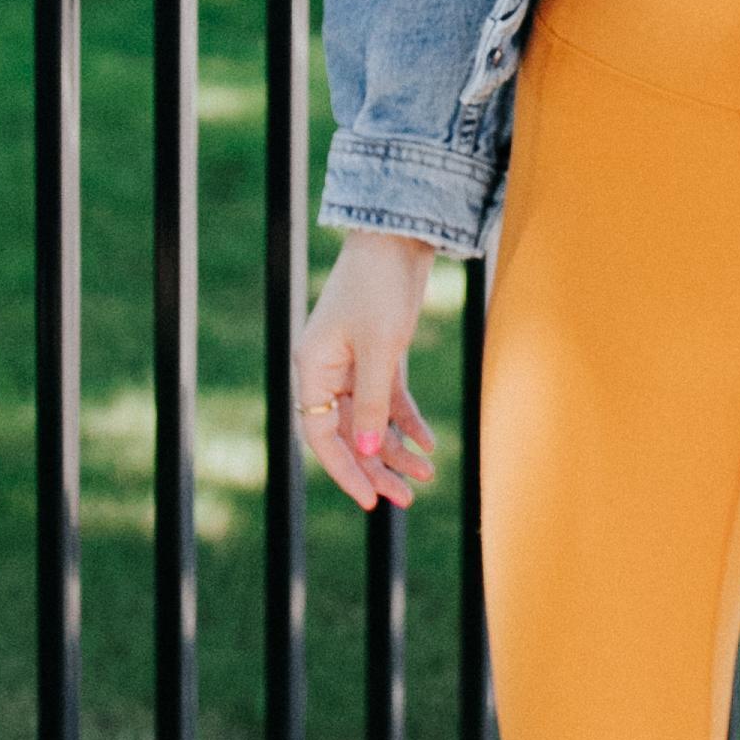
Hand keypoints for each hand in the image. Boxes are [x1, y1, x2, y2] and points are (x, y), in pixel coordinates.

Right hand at [294, 230, 441, 513]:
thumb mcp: (380, 348)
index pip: (320, 435)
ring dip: (395, 448)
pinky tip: (428, 444)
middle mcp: (327, 371)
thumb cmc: (381, 287)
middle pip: (346, 433)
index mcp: (312, 368)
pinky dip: (406, 422)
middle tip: (406, 498)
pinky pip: (389, 400)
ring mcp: (352, 364)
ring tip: (426, 475)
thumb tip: (364, 452)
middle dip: (375, 467)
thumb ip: (373, 401)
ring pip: (370, 420)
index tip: (370, 501)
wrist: (397, 237)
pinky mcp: (379, 355)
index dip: (344, 471)